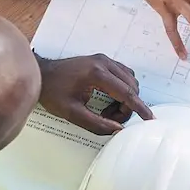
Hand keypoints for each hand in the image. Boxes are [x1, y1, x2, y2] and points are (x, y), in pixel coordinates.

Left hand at [36, 53, 153, 134]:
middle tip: (108, 118)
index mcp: (97, 74)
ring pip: (129, 79)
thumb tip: (118, 129)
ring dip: (125, 97)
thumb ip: (96, 123)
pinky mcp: (102, 60)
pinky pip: (122, 74)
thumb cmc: (52, 93)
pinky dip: (121, 88)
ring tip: (106, 110)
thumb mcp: (72, 113)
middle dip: (127, 106)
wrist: (41, 73)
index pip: (127, 93)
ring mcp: (104, 59)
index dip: (139, 107)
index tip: (149, 119)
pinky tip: (107, 98)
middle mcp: (104, 63)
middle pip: (131, 86)